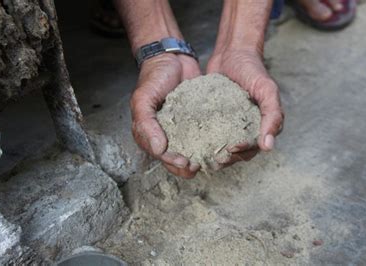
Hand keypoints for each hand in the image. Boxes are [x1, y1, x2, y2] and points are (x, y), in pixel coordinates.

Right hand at [131, 53, 200, 177]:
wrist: (172, 58)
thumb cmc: (154, 78)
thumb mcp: (143, 99)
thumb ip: (146, 124)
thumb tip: (157, 150)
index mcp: (150, 134)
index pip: (160, 156)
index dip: (172, 163)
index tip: (186, 163)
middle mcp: (167, 135)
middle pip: (176, 159)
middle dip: (187, 167)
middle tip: (198, 166)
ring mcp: (184, 129)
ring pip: (192, 151)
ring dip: (200, 159)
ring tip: (210, 161)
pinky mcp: (200, 121)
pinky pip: (206, 136)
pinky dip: (212, 143)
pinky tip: (222, 146)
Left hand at [207, 49, 283, 168]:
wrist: (232, 53)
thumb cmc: (253, 70)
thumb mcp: (267, 90)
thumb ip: (273, 116)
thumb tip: (268, 146)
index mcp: (262, 126)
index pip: (254, 148)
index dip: (243, 152)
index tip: (231, 149)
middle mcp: (246, 128)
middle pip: (238, 152)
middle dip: (227, 158)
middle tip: (215, 158)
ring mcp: (229, 124)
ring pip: (222, 147)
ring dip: (214, 154)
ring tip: (203, 156)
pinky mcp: (214, 119)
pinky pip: (209, 133)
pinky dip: (202, 140)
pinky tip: (192, 143)